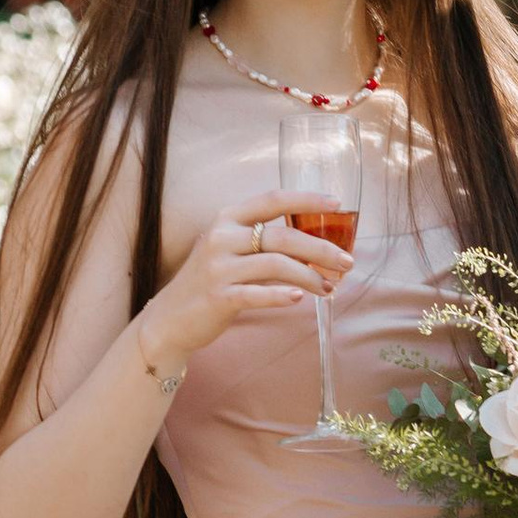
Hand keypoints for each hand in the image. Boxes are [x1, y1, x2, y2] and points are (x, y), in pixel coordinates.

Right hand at [138, 192, 351, 375]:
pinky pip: (258, 294)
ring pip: (276, 264)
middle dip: (321, 249)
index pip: (272, 199)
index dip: (306, 199)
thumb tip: (316, 246)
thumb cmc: (210, 281)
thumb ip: (262, 242)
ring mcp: (218, 267)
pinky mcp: (218, 297)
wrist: (170, 318)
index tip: (337, 204)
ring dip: (310, 276)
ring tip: (329, 287)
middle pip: (282, 236)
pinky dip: (282, 296)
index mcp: (226, 218)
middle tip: (347, 262)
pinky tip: (299, 299)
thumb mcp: (229, 250)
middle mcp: (221, 237)